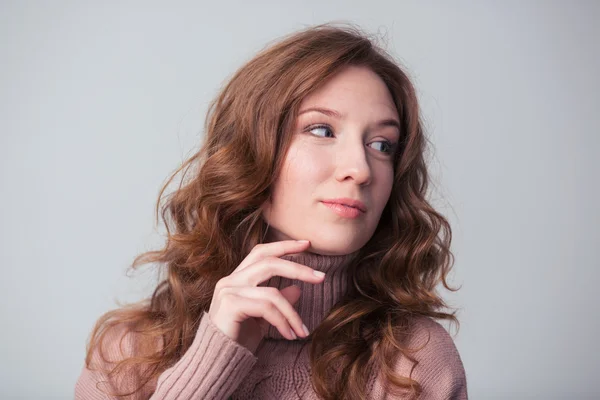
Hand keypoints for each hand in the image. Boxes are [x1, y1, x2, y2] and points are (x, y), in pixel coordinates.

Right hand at [207, 240, 324, 352]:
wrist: (217, 362)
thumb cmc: (238, 340)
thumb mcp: (263, 318)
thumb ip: (277, 302)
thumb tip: (298, 289)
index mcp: (237, 278)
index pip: (261, 252)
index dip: (284, 246)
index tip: (307, 244)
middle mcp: (230, 280)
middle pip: (269, 263)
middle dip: (298, 269)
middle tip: (321, 278)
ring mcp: (228, 291)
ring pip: (272, 292)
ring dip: (292, 313)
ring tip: (303, 330)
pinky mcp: (230, 305)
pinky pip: (266, 307)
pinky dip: (283, 322)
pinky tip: (289, 335)